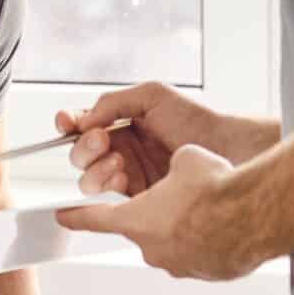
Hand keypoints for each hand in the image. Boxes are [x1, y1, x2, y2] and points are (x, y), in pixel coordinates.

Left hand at [57, 144, 252, 279]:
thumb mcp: (186, 159)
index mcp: (137, 219)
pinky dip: (206, 241)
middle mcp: (152, 247)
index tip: (62, 216)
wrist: (254, 215)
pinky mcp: (206, 272)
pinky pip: (199, 254)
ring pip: (173, 241)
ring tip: (208, 209)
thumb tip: (180, 165)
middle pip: (141, 228)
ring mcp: (179, 265)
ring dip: (184, 227)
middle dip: (155, 212)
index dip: (76, 216)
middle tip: (179, 197)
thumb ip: (172, 165)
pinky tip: (224, 225)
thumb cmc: (216, 188)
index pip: (95, 219)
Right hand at [58, 82, 272, 196]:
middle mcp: (122, 148)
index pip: (83, 123)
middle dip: (84, 148)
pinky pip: (108, 198)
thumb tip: (83, 120)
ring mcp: (129, 173)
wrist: (226, 149)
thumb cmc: (195, 120)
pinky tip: (121, 178)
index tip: (67, 124)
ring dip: (95, 169)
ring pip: (89, 178)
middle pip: (79, 154)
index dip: (68, 124)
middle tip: (102, 141)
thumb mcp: (152, 96)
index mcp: (122, 122)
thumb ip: (113, 102)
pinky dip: (107, 186)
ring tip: (117, 162)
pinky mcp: (138, 197)